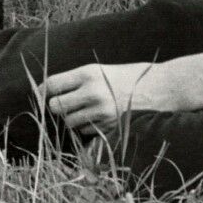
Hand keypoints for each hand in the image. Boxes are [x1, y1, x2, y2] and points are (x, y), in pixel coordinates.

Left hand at [41, 61, 160, 133]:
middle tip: (65, 104)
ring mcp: (101, 112)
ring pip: (69, 122)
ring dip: (72, 119)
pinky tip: (99, 118)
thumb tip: (49, 91)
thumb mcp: (100, 70)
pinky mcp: (109, 127)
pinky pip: (85, 132)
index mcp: (88, 73)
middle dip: (57, 107)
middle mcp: (92, 93)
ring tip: (86, 110)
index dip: (42, 91)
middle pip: (55, 106)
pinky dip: (87, 128)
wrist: (162, 87)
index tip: (40, 95)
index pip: (52, 84)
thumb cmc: (129, 76)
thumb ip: (77, 80)